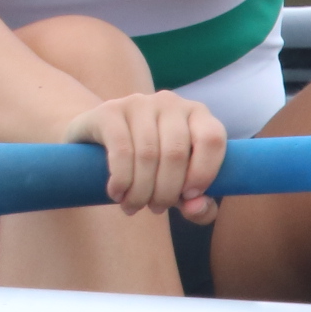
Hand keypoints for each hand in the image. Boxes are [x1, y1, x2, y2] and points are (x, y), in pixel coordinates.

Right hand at [59, 90, 227, 221]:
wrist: (99, 144)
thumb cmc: (151, 168)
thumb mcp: (179, 188)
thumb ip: (199, 205)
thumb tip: (196, 207)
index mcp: (197, 114)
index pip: (211, 138)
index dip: (203, 172)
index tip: (188, 198)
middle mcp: (170, 102)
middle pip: (176, 152)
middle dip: (166, 191)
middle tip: (155, 209)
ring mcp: (138, 103)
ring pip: (148, 154)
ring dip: (141, 191)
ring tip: (133, 207)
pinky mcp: (109, 111)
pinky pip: (121, 149)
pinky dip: (121, 178)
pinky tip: (116, 193)